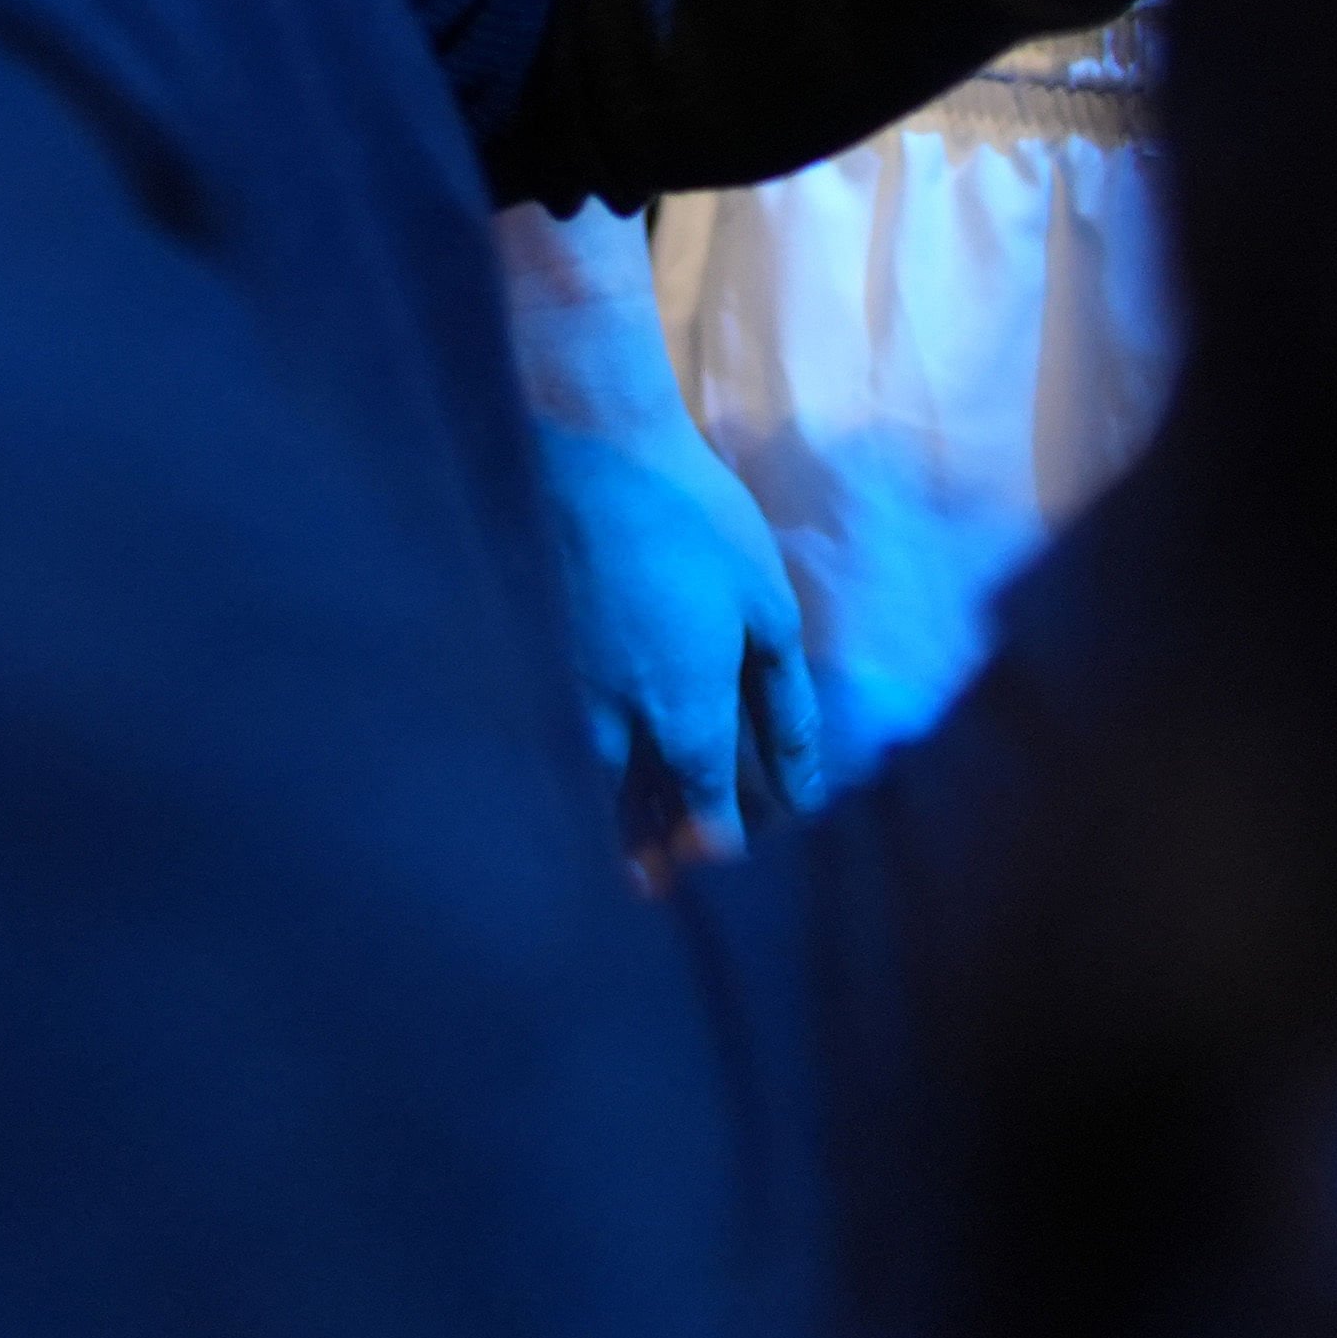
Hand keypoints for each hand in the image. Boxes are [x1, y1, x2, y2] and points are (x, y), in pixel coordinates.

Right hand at [501, 208, 813, 869]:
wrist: (593, 454)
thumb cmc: (696, 524)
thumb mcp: (767, 608)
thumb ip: (784, 701)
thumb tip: (801, 779)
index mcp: (688, 717)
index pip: (704, 816)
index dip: (720, 845)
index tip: (729, 855)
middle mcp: (619, 727)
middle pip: (633, 821)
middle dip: (653, 855)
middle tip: (659, 882)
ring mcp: (567, 699)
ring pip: (587, 790)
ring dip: (606, 826)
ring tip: (616, 856)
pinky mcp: (535, 667)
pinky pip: (554, 746)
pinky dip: (568, 774)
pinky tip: (573, 773)